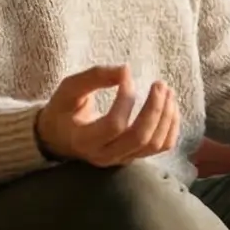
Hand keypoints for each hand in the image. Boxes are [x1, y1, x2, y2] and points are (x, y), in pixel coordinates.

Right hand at [37, 65, 181, 166]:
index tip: (126, 76)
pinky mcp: (133, 156)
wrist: (59, 137)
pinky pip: (161, 147)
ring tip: (167, 91)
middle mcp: (104, 155)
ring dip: (166, 116)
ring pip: (154, 144)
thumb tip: (126, 70)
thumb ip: (94, 77)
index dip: (126, 99)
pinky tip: (170, 107)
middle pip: (140, 137)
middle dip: (155, 108)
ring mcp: (121, 159)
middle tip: (159, 83)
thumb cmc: (63, 110)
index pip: (114, 124)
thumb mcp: (69, 88)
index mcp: (84, 140)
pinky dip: (171, 127)